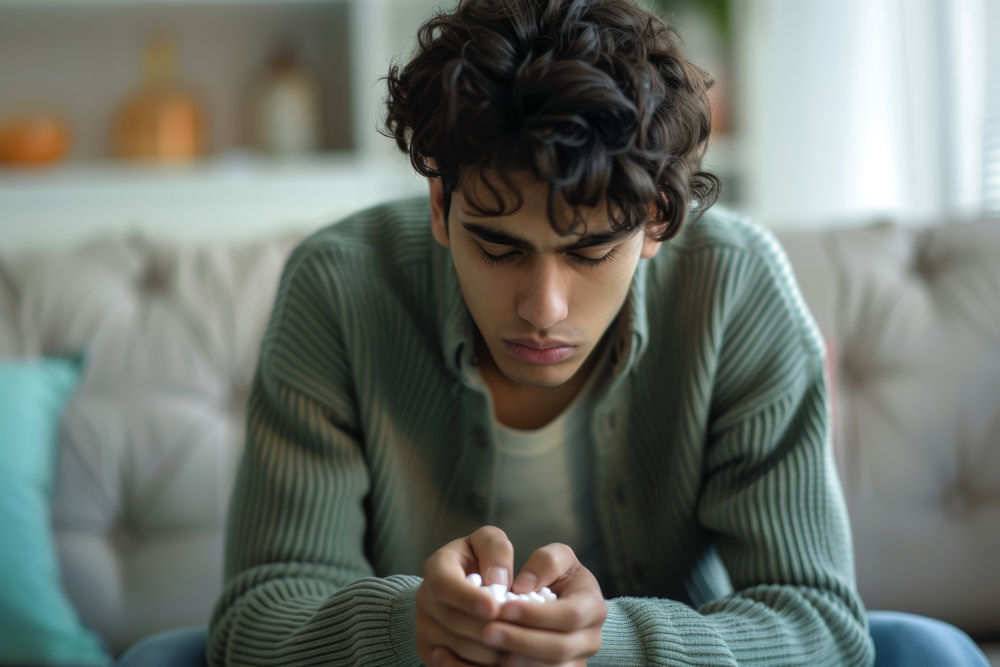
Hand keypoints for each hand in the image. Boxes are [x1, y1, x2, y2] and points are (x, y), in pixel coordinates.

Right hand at [416, 526, 514, 665]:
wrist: (460, 582)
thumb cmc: (480, 558)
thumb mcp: (488, 541)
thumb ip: (495, 550)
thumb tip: (497, 581)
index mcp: (436, 567)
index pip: (444, 585)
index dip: (468, 598)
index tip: (494, 607)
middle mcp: (424, 598)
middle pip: (451, 621)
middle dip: (486, 628)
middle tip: (515, 632)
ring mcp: (423, 626)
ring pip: (454, 646)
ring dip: (486, 650)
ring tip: (514, 646)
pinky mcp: (428, 650)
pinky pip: (451, 664)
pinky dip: (477, 664)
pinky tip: (500, 658)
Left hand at [481, 543, 605, 666]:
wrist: (563, 600)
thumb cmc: (557, 575)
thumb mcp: (557, 557)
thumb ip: (545, 562)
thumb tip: (524, 587)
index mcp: (593, 606)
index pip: (570, 616)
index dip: (537, 614)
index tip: (504, 608)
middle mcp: (591, 639)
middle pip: (559, 649)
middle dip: (520, 641)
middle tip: (486, 632)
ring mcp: (578, 661)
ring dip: (515, 660)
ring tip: (485, 645)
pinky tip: (488, 658)